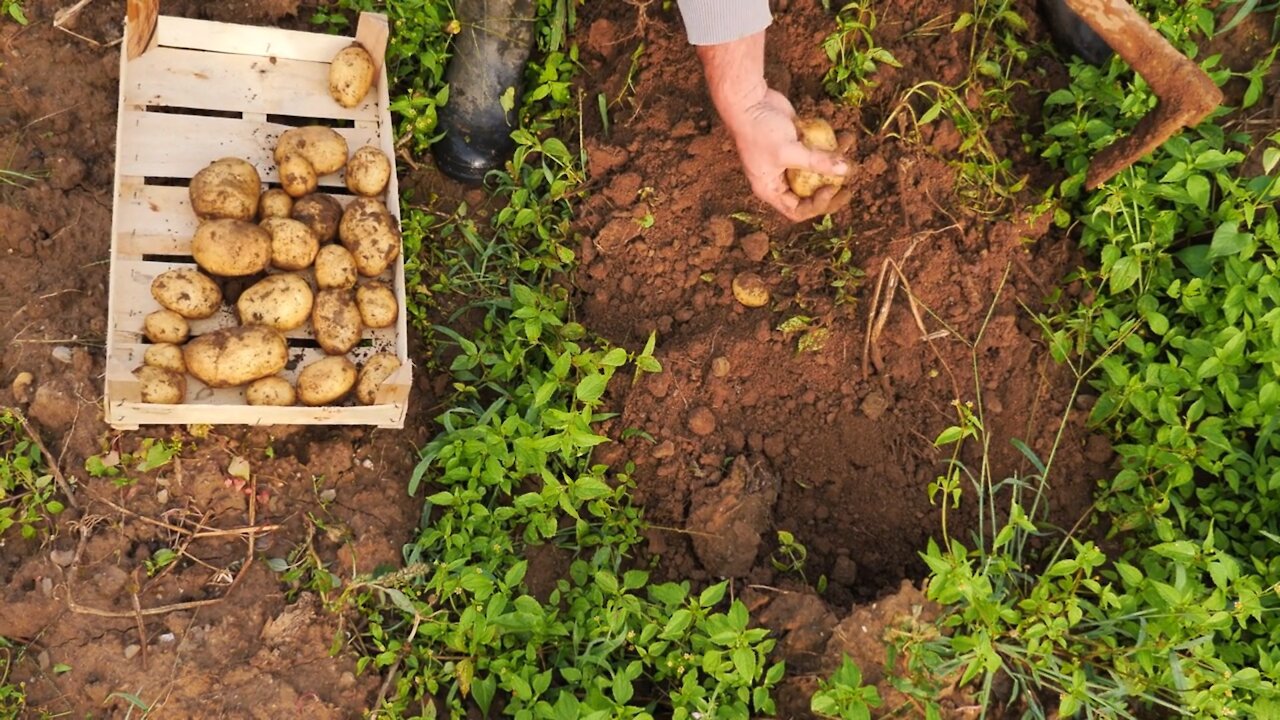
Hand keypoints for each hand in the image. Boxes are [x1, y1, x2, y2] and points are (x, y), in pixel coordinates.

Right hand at [693, 30, 852, 221]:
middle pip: (810, 194)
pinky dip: (832, 145)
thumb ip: (817, 161)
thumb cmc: (759, 130)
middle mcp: (779, 178)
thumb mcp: (788, 151)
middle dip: (830, 187)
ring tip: (850, 151)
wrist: (747, 100)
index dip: (817, 204)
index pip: (798, 210)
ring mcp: (788, 160)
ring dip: (835, 163)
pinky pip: (817, 150)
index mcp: (771, 189)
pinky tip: (845, 136)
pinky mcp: (796, 142)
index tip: (832, 187)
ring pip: (817, 170)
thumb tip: (847, 170)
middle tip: (848, 183)